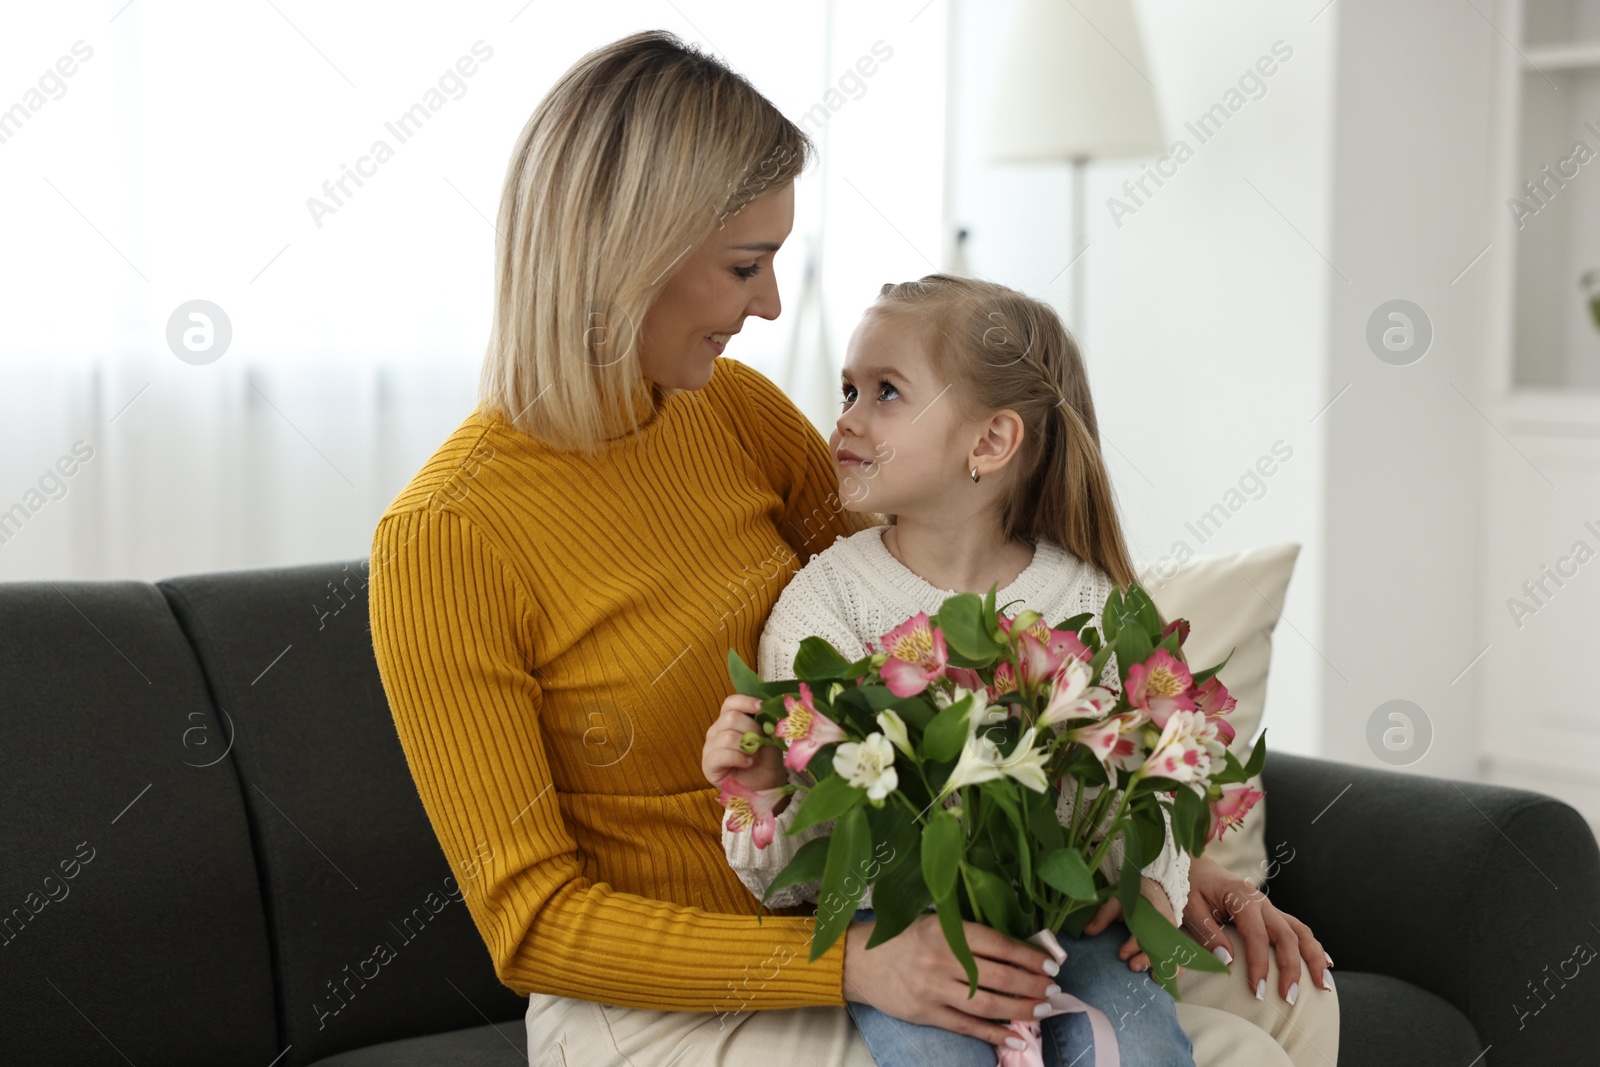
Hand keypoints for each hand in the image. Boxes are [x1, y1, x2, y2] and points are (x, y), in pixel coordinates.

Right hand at [701, 694, 786, 794]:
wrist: (766, 786)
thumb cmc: (766, 761)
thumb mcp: (770, 738)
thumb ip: (766, 723)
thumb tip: (768, 709)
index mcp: (729, 720)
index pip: (731, 703)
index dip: (745, 701)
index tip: (762, 706)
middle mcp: (716, 731)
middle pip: (730, 717)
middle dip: (752, 729)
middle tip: (762, 742)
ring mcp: (710, 748)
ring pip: (727, 736)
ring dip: (746, 746)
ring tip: (755, 756)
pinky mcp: (708, 765)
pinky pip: (721, 755)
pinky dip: (738, 757)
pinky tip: (748, 763)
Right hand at [842, 912, 1060, 1048]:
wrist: (860, 960)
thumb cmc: (903, 937)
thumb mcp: (935, 923)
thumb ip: (969, 934)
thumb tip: (1016, 949)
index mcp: (946, 930)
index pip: (998, 944)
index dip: (1029, 956)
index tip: (1051, 964)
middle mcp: (942, 959)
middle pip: (998, 976)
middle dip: (1032, 984)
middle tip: (1053, 989)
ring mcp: (934, 989)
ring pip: (987, 1004)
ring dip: (1020, 1008)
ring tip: (1042, 1009)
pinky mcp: (927, 1013)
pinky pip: (967, 1026)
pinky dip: (994, 1034)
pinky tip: (1016, 1037)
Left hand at [1081, 876, 1181, 977]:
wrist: (1157, 889)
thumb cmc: (1135, 896)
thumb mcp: (1117, 901)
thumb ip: (1104, 916)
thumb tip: (1087, 931)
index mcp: (1152, 914)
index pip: (1145, 931)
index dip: (1134, 945)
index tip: (1122, 955)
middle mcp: (1165, 927)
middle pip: (1161, 947)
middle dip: (1147, 959)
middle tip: (1132, 967)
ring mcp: (1172, 936)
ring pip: (1172, 955)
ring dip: (1163, 968)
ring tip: (1150, 978)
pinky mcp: (1174, 943)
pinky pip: (1177, 960)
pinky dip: (1172, 970)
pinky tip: (1159, 979)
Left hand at [1180, 853, 1330, 999]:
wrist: (1194, 867)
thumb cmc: (1189, 888)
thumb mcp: (1191, 909)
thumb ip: (1209, 934)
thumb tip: (1229, 961)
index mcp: (1242, 897)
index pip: (1258, 937)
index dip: (1260, 966)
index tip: (1259, 991)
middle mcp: (1261, 901)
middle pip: (1287, 936)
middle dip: (1292, 968)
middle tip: (1289, 998)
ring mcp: (1269, 907)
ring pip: (1300, 931)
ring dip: (1313, 958)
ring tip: (1322, 984)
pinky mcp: (1271, 913)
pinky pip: (1297, 929)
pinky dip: (1312, 946)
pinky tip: (1325, 963)